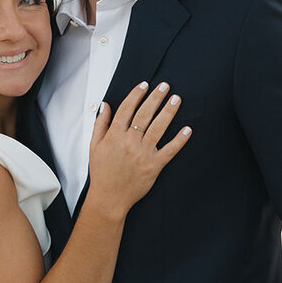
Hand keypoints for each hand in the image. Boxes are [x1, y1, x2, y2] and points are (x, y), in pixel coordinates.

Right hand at [87, 82, 191, 217]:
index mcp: (115, 136)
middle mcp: (129, 142)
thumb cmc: (102, 172)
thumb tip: (106, 105)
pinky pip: (169, 150)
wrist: (109, 197)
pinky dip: (179, 140)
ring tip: (176, 99)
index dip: (137, 94)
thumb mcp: (94, 146)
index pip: (127, 109)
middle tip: (165, 86)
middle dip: (156, 97)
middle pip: (145, 114)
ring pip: (158, 128)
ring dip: (168, 112)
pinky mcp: (154, 166)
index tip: (145, 84)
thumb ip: (100, 124)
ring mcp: (143, 154)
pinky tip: (187, 129)